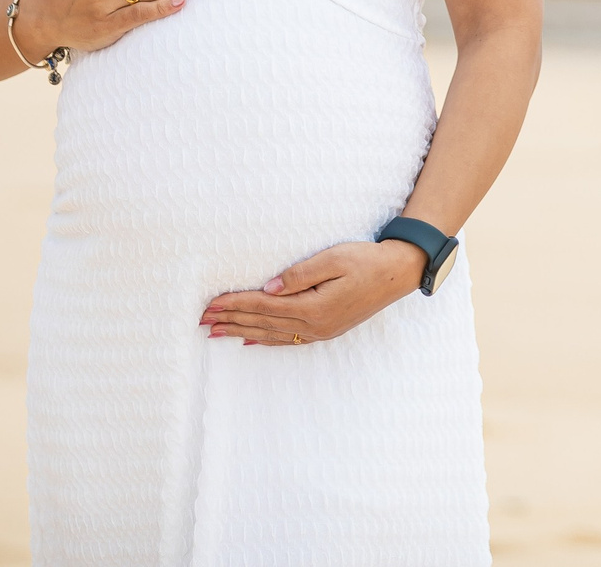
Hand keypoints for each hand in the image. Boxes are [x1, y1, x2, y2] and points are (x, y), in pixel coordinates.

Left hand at [201, 240, 428, 346]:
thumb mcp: (334, 259)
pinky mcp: (325, 329)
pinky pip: (288, 339)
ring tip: (216, 332)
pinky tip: (251, 341)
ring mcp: (320, 331)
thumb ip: (299, 274)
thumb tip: (267, 288)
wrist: (398, 273)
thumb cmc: (367, 260)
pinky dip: (266, 340)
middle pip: (263, 323)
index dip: (236, 304)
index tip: (211, 304)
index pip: (264, 306)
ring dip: (242, 331)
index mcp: (313, 308)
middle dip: (231, 320)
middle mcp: (314, 325)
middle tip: (202, 320)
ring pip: (272, 334)